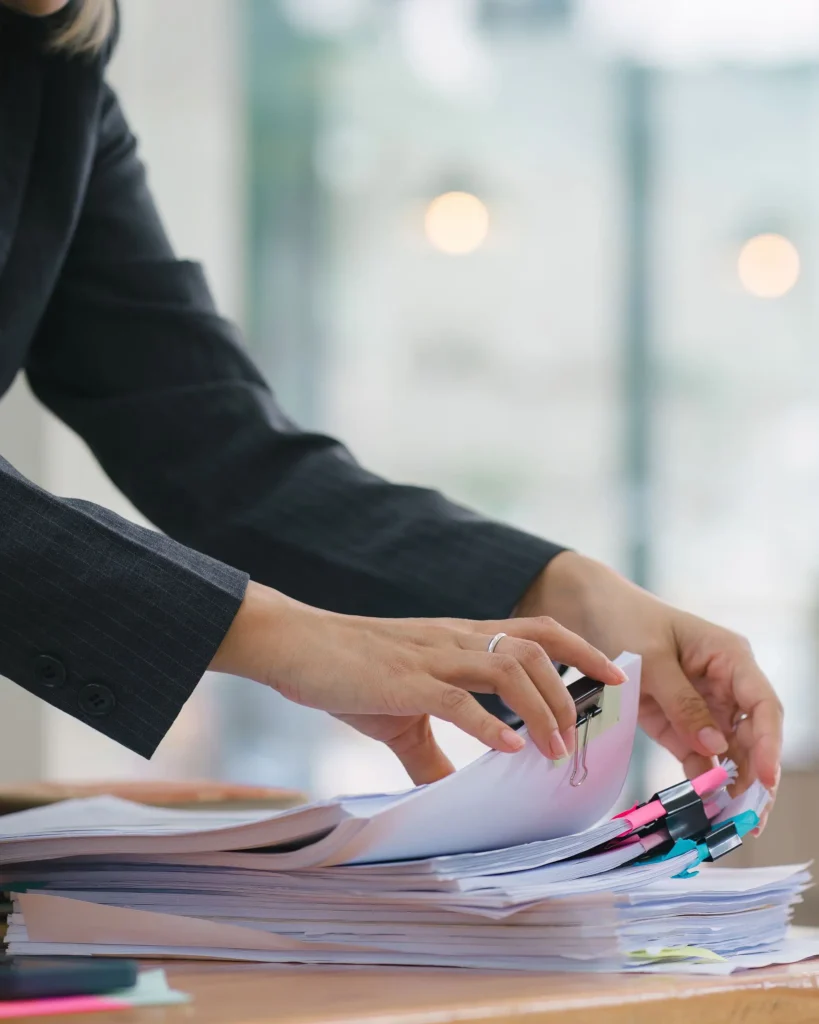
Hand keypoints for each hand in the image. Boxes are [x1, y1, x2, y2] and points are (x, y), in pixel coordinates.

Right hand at [211, 582, 625, 783]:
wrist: (297, 644)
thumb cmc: (349, 671)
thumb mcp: (402, 712)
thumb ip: (431, 752)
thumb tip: (450, 797)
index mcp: (460, 639)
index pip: (534, 631)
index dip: (580, 648)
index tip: (614, 674)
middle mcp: (455, 639)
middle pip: (534, 648)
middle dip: (571, 686)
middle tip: (586, 729)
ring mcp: (431, 657)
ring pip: (508, 669)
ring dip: (542, 709)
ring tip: (557, 750)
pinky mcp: (404, 681)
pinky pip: (458, 700)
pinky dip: (490, 725)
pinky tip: (509, 750)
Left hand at [517, 551, 782, 827]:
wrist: (590, 611)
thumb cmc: (627, 619)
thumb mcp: (652, 657)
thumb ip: (683, 702)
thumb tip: (716, 749)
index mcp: (730, 658)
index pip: (763, 705)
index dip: (770, 744)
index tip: (767, 779)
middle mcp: (725, 684)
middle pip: (753, 737)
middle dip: (756, 778)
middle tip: (750, 820)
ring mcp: (704, 706)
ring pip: (730, 753)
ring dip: (731, 787)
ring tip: (730, 825)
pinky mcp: (680, 723)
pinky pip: (698, 757)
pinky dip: (701, 782)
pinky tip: (702, 810)